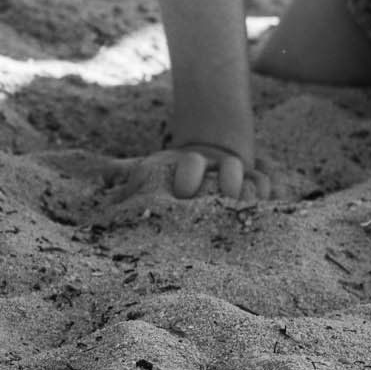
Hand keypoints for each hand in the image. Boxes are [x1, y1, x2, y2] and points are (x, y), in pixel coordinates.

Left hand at [104, 142, 281, 204]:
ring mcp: (240, 174)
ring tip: (242, 213)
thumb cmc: (168, 174)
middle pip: (230, 165)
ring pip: (254, 178)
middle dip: (227, 182)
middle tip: (220, 202)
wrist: (205, 153)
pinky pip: (268, 187)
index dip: (190, 175)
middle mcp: (217, 165)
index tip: (182, 193)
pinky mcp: (256, 184)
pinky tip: (262, 216)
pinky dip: (266, 199)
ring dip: (250, 194)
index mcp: (189, 161)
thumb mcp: (149, 173)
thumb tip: (102, 189)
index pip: (193, 161)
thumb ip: (128, 182)